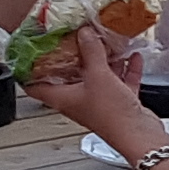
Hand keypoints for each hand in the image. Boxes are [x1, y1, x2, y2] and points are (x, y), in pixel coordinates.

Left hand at [26, 22, 161, 147]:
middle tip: (73, 37)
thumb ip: (91, 51)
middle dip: (72, 56)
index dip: (29, 70)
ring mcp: (99, 101)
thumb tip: (84, 34)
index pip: (34, 86)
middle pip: (69, 76)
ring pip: (97, 76)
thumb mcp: (98, 75)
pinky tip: (132, 55)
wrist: (139, 135)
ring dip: (102, 59)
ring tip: (105, 41)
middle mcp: (78, 100)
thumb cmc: (112, 116)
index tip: (30, 52)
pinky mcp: (119, 102)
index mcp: (63, 98)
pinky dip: (125, 68)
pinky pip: (120, 81)